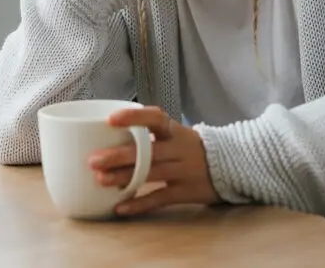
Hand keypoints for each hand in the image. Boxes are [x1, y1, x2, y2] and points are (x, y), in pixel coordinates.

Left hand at [88, 106, 219, 215]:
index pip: (156, 117)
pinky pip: (159, 198)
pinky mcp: (186, 191)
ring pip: (150, 173)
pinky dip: (139, 203)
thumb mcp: (177, 135)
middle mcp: (179, 148)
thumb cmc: (191, 148)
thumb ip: (150, 135)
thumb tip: (108, 135)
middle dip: (118, 155)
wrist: (231, 165)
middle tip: (93, 160)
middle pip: (147, 150)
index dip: (134, 117)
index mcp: (175, 130)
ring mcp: (183, 170)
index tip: (110, 119)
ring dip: (124, 177)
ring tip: (100, 180)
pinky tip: (119, 207)